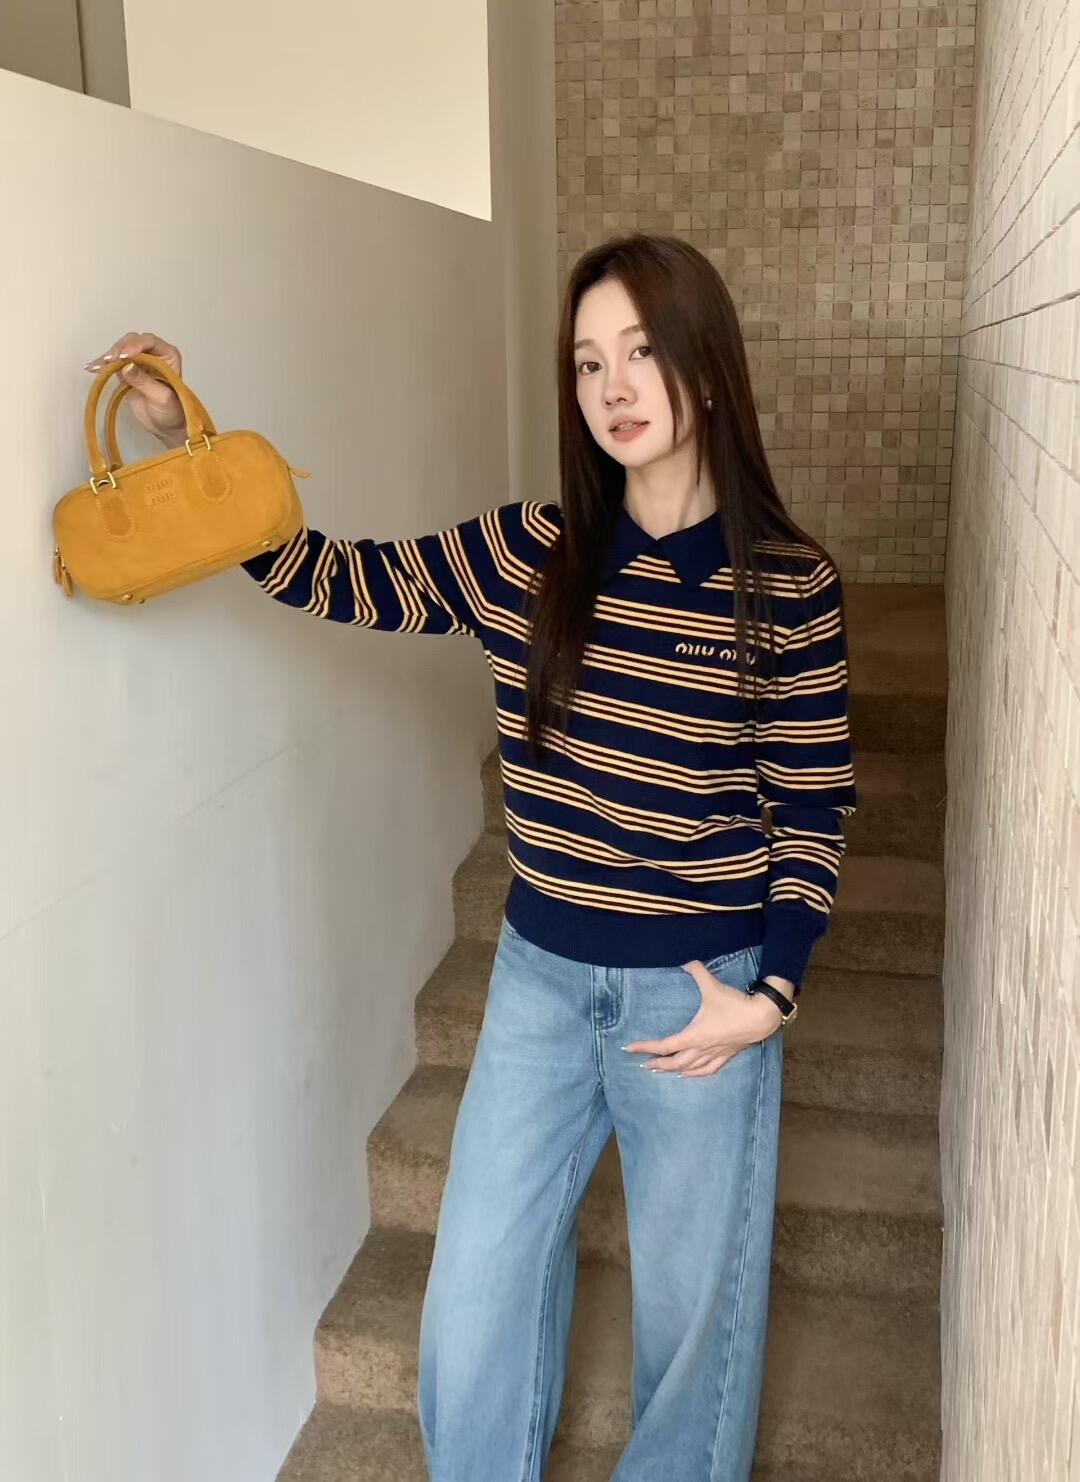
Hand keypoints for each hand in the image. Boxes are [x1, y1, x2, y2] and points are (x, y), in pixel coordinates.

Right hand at [83, 330, 186, 443]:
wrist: (166, 426)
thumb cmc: (172, 412)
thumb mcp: (161, 397)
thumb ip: (144, 381)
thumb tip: (126, 366)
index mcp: (168, 355)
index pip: (150, 342)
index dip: (135, 345)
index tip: (123, 355)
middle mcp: (154, 353)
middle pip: (132, 341)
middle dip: (119, 349)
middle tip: (108, 360)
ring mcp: (139, 361)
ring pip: (120, 350)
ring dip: (108, 356)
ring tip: (97, 366)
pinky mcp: (126, 371)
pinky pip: (113, 363)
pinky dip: (102, 365)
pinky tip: (92, 368)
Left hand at [623, 959, 787, 1077]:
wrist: (762, 1017)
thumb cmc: (735, 1004)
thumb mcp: (712, 986)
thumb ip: (696, 970)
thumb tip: (684, 959)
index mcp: (694, 1034)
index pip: (665, 1045)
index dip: (646, 1047)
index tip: (630, 1048)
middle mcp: (702, 1048)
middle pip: (675, 1061)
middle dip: (658, 1063)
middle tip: (644, 1065)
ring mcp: (714, 1054)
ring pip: (690, 1068)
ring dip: (674, 1070)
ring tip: (661, 1071)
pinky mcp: (726, 1055)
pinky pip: (708, 1070)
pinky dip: (696, 1074)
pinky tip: (689, 1075)